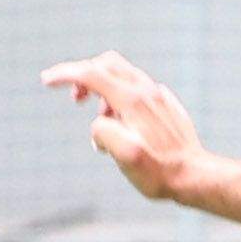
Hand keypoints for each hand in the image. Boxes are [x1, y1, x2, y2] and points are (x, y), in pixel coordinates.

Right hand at [44, 54, 200, 204]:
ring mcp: (157, 97)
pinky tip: (120, 123)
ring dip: (101, 91)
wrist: (195, 177)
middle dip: (83, 76)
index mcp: (132, 100)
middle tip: (75, 100)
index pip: (91, 74)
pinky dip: (119, 98)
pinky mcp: (165, 106)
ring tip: (101, 122)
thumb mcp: (125, 156)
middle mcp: (146, 92)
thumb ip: (103, 133)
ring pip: (122, 76)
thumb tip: (99, 123)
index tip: (46, 80)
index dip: (65, 74)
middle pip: (106, 65)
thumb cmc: (159, 172)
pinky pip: (136, 90)